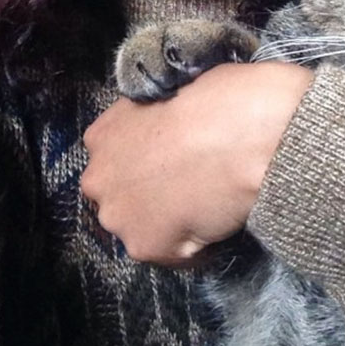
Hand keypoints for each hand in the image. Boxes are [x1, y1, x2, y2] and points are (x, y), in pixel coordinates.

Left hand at [81, 61, 313, 264]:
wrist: (244, 135)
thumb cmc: (219, 101)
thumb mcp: (175, 91)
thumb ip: (157, 119)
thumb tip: (172, 127)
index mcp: (103, 135)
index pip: (115, 157)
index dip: (146, 159)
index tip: (172, 157)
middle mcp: (99, 179)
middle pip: (122, 197)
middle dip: (150, 194)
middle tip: (191, 181)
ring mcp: (121, 217)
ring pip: (143, 228)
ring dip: (170, 221)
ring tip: (208, 203)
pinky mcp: (147, 248)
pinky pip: (174, 254)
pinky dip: (196, 246)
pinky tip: (218, 220)